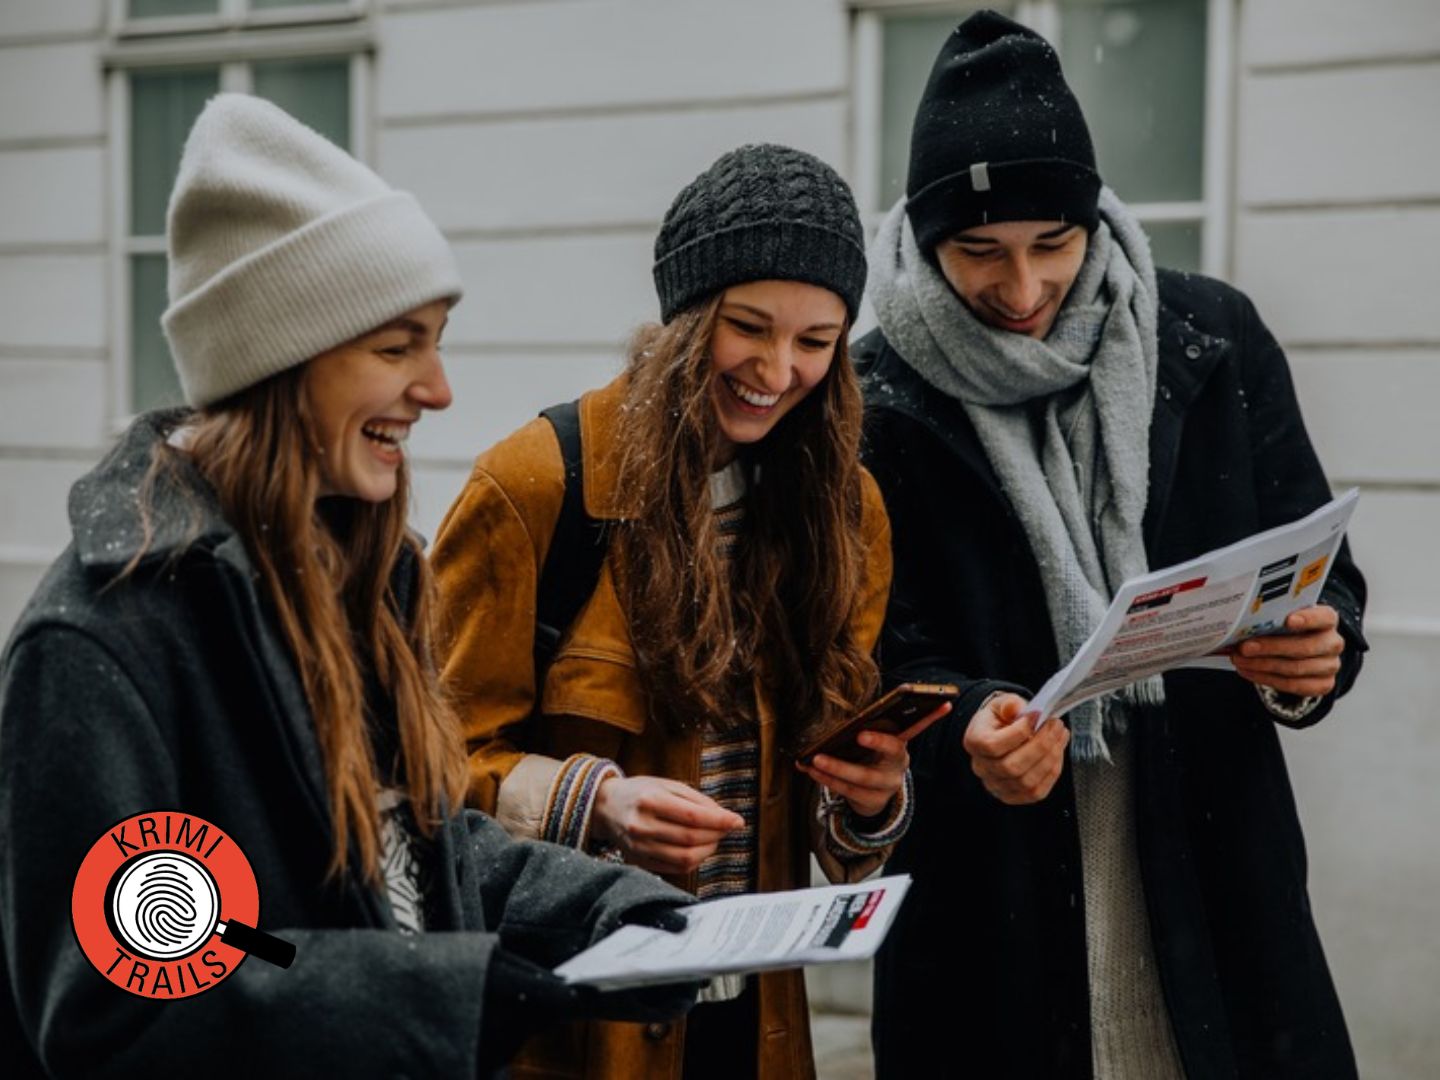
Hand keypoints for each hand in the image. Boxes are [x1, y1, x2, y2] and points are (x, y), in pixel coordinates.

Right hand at [591, 775, 743, 875]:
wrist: (606, 807)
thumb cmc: (640, 792)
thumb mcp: (667, 784)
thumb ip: (696, 799)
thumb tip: (724, 816)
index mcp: (650, 801)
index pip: (693, 817)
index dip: (719, 821)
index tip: (738, 821)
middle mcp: (642, 826)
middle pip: (690, 838)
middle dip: (716, 835)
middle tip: (726, 828)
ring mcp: (639, 847)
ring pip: (684, 858)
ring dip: (708, 850)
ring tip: (714, 839)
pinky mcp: (639, 862)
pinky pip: (674, 869)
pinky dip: (693, 861)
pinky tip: (698, 850)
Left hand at [798, 702, 951, 818]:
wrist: (872, 794)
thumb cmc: (869, 758)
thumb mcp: (874, 744)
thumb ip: (868, 729)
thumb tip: (845, 715)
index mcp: (900, 744)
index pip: (918, 727)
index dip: (929, 718)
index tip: (936, 706)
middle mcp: (898, 765)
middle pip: (891, 753)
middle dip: (877, 743)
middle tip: (859, 734)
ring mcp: (887, 786)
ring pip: (863, 778)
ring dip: (837, 768)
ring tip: (816, 759)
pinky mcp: (871, 801)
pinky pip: (848, 791)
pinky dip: (826, 779)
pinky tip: (810, 769)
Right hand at [962, 693, 1068, 804]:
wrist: (999, 734)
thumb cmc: (1001, 719)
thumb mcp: (1001, 704)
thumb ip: (1008, 704)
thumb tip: (1015, 708)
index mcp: (973, 743)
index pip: (993, 745)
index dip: (1019, 732)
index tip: (1037, 715)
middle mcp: (981, 768)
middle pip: (1011, 767)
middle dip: (1041, 745)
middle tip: (1055, 726)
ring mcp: (996, 785)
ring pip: (1027, 781)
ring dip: (1051, 757)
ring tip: (1060, 735)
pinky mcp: (1013, 796)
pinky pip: (1036, 792)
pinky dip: (1052, 772)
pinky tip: (1057, 752)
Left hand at [1230, 604, 1343, 696]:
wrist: (1299, 649)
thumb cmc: (1286, 628)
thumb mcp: (1281, 618)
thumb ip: (1269, 620)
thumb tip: (1239, 627)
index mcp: (1327, 619)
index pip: (1323, 617)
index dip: (1308, 619)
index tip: (1288, 620)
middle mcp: (1333, 642)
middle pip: (1304, 647)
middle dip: (1270, 648)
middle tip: (1245, 647)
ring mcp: (1330, 665)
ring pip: (1295, 668)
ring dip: (1262, 665)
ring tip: (1239, 660)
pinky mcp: (1323, 685)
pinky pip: (1292, 685)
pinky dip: (1265, 678)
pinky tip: (1248, 671)